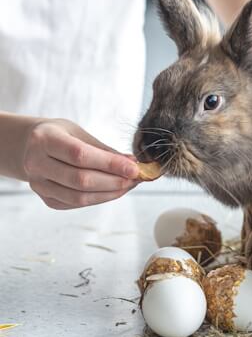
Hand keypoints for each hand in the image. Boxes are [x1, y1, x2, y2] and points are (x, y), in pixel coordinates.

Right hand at [22, 119, 139, 209]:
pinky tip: (114, 191)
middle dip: (114, 181)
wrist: (29, 146)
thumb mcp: (79, 132)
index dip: (110, 164)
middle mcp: (36, 163)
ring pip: (79, 197)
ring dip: (110, 193)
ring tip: (129, 185)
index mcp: (44, 139)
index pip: (80, 155)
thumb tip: (132, 163)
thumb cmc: (60, 136)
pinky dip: (99, 198)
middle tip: (136, 178)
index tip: (134, 168)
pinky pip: (76, 204)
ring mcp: (38, 184)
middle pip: (80, 180)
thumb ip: (104, 149)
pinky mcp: (45, 198)